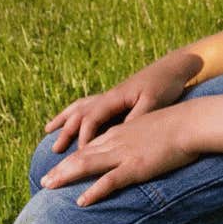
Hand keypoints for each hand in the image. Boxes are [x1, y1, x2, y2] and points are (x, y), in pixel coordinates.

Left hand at [40, 104, 199, 206]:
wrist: (191, 122)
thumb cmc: (178, 126)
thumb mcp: (152, 129)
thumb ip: (140, 139)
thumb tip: (138, 150)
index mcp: (120, 133)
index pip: (90, 146)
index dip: (72, 158)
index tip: (59, 168)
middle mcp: (116, 142)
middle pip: (81, 156)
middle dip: (60, 169)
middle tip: (44, 182)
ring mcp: (124, 154)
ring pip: (87, 165)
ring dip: (65, 176)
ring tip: (48, 187)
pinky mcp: (136, 166)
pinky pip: (110, 181)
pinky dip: (93, 191)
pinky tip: (81, 201)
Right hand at [45, 54, 197, 153]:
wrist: (174, 67)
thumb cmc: (165, 85)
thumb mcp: (153, 102)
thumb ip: (136, 117)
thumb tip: (118, 134)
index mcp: (115, 98)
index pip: (91, 119)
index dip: (83, 137)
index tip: (79, 155)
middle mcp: (108, 96)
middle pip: (79, 114)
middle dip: (65, 132)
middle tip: (53, 150)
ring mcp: (111, 96)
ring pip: (80, 108)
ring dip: (64, 120)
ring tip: (49, 131)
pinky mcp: (116, 99)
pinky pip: (89, 107)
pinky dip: (77, 114)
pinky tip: (74, 120)